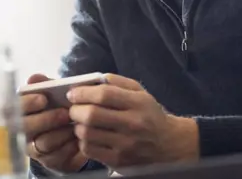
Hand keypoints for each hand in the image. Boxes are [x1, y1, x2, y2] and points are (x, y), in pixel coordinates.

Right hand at [21, 74, 87, 172]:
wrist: (69, 131)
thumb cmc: (57, 107)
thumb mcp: (52, 94)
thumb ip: (44, 85)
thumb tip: (34, 78)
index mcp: (17, 112)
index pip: (10, 108)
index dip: (26, 104)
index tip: (43, 99)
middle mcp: (21, 132)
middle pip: (25, 128)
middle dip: (46, 119)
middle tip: (64, 113)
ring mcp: (33, 149)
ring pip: (43, 144)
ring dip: (61, 133)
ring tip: (74, 125)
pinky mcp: (48, 161)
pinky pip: (57, 157)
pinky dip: (70, 147)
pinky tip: (78, 138)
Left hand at [67, 74, 199, 169]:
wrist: (168, 144)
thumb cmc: (149, 114)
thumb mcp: (141, 93)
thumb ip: (118, 82)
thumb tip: (94, 79)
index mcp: (138, 103)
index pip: (104, 95)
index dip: (83, 92)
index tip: (73, 93)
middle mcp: (133, 124)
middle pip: (92, 115)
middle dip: (75, 109)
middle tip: (73, 108)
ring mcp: (125, 145)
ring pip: (87, 133)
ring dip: (77, 126)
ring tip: (80, 122)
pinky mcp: (119, 161)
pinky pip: (90, 150)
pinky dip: (82, 141)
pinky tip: (87, 136)